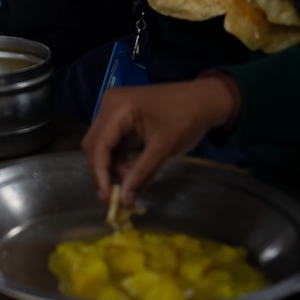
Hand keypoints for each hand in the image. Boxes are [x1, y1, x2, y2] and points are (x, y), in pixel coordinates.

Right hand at [83, 75, 239, 205]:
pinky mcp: (121, 115)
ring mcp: (114, 109)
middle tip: (114, 196)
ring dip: (111, 166)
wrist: (204, 99)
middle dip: (103, 171)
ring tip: (130, 182)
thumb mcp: (164, 149)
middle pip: (95, 144)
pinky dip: (118, 158)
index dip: (100, 174)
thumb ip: (141, 174)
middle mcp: (109, 104)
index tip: (107, 199)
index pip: (98, 146)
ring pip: (101, 144)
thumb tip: (124, 200)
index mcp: (117, 108)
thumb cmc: (186, 119)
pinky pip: (112, 141)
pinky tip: (131, 170)